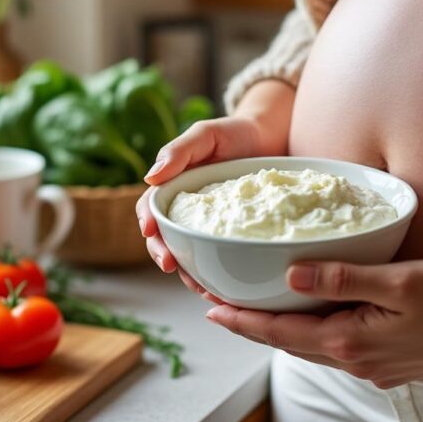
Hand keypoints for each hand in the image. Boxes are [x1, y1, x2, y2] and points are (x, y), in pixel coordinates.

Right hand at [135, 114, 287, 298]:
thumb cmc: (235, 133)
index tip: (151, 234)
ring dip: (191, 275)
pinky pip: (221, 259)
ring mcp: (210, 227)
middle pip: (166, 239)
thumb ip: (179, 151)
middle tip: (172, 267)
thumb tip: (150, 178)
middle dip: (165, 255)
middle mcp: (187, 212)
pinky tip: (228, 289)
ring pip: (191, 256)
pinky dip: (220, 275)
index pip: (151, 210)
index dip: (148, 223)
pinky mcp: (232, 237)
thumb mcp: (206, 134)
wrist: (274, 139)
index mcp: (173, 188)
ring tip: (203, 288)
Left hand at [204, 260, 422, 387]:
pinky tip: (314, 318)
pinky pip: (339, 349)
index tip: (209, 308)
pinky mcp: (391, 364)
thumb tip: (289, 272)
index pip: (281, 332)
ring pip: (314, 348)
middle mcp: (357, 361)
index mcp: (352, 342)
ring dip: (282, 331)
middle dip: (253, 326)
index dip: (242, 320)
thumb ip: (342, 277)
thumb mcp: (399, 281)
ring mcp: (375, 367)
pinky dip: (314, 334)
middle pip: (290, 344)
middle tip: (220, 306)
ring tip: (256, 312)